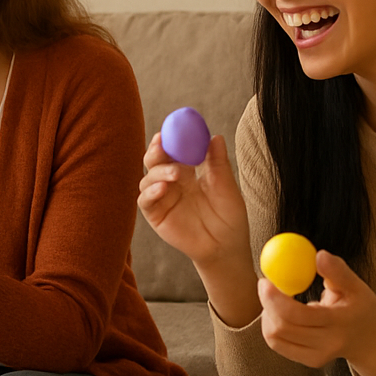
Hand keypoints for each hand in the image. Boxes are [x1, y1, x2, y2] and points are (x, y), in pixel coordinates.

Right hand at [137, 133, 249, 267]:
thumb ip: (218, 164)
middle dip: (157, 150)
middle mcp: (172, 183)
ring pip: (148, 178)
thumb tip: (215, 137)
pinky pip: (145, 201)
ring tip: (175, 173)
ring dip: (158, 171)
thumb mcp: (227, 188)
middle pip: (155, 161)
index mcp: (189, 172)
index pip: (174, 150)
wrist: (226, 247)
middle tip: (163, 144)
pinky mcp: (156, 215)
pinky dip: (150, 192)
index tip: (173, 128)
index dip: (171, 139)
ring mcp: (162, 199)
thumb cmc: (230, 218)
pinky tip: (162, 188)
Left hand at [258, 250, 375, 375]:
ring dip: (267, 315)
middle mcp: (329, 343)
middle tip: (264, 284)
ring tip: (275, 300)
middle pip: (283, 328)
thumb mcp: (356, 286)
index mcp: (340, 322)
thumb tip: (319, 255)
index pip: (299, 315)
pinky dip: (271, 327)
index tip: (266, 280)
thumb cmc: (361, 307)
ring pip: (275, 338)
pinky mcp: (310, 362)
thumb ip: (337, 271)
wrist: (372, 340)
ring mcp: (318, 357)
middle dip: (266, 304)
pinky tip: (280, 315)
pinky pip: (278, 345)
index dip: (275, 298)